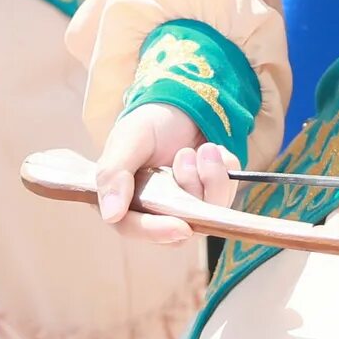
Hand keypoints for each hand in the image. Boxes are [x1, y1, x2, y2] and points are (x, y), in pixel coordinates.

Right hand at [91, 100, 235, 246]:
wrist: (182, 107)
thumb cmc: (148, 124)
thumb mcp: (128, 139)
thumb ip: (114, 174)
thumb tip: (110, 215)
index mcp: (123, 200)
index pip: (133, 227)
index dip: (156, 231)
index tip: (181, 228)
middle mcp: (154, 211)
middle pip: (177, 228)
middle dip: (190, 190)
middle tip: (185, 153)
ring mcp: (185, 207)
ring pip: (207, 214)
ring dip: (210, 177)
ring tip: (202, 149)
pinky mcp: (210, 197)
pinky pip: (228, 194)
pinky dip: (224, 170)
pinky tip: (211, 151)